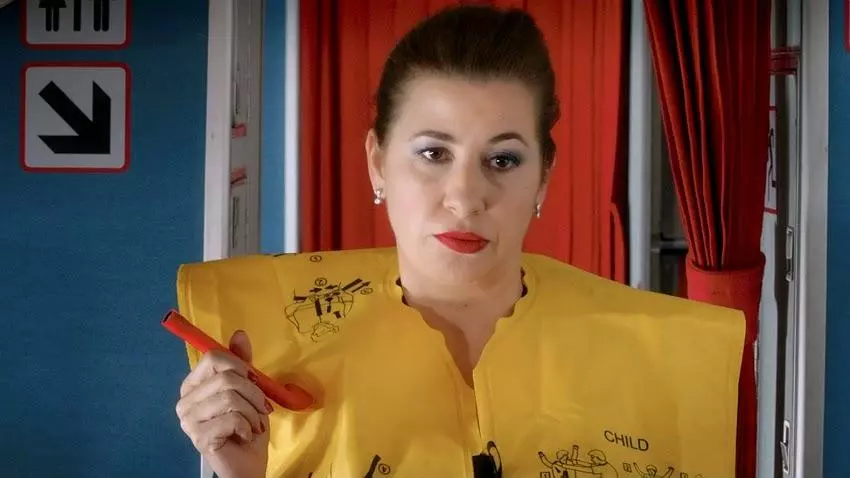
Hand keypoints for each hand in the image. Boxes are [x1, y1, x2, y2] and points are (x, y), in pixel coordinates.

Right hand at [176, 330, 271, 477]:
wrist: (248, 463)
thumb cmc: (247, 426)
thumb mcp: (250, 390)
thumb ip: (242, 363)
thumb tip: (240, 334)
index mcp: (194, 384)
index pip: (214, 358)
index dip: (240, 366)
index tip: (253, 382)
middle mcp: (185, 400)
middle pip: (226, 378)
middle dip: (253, 393)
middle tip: (260, 409)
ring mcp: (188, 420)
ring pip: (230, 398)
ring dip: (252, 412)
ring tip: (253, 424)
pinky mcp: (198, 437)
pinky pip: (231, 419)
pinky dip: (248, 426)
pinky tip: (245, 434)